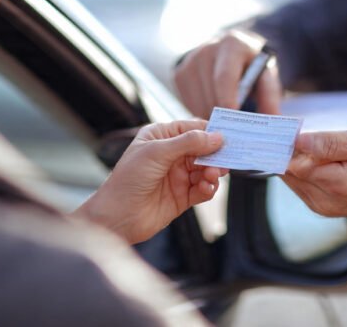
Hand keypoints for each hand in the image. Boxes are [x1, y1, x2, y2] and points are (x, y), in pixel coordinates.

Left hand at [74, 121, 227, 243]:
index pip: (193, 128)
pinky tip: (206, 188)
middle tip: (225, 159)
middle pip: (204, 150)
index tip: (229, 136)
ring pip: (206, 169)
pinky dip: (209, 188)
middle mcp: (172, 155)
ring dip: (213, 172)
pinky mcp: (183, 196)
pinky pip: (203, 189)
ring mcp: (178, 176)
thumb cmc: (128, 179)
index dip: (211, 131)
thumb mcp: (157, 153)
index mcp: (162, 137)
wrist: (117, 217)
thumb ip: (189, 143)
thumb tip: (217, 137)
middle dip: (216, 154)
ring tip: (211, 176)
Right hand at [174, 30, 281, 118]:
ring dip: (212, 115)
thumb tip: (273, 119)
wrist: (231, 51)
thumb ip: (269, 95)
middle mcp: (207, 50)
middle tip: (235, 129)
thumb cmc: (252, 66)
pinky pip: (188, 102)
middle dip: (223, 114)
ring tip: (227, 119)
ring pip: (198, 101)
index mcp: (232, 45)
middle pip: (211, 93)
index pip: (225, 77)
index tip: (232, 118)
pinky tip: (214, 108)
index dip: (227, 99)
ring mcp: (190, 61)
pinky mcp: (179, 74)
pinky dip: (201, 111)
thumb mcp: (266, 75)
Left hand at [283, 129, 346, 223]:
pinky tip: (315, 158)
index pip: (291, 161)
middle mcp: (322, 199)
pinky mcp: (318, 206)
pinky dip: (302, 168)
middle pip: (287, 169)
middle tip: (293, 130)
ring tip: (310, 144)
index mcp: (333, 183)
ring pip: (290, 176)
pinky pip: (298, 183)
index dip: (286, 142)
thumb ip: (330, 143)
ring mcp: (319, 205)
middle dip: (288, 149)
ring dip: (294, 158)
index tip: (284, 126)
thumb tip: (298, 140)